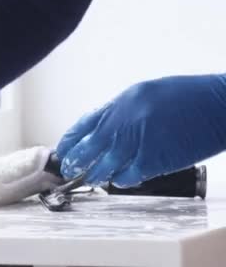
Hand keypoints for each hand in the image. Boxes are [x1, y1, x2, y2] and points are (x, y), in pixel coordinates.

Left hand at [56, 74, 225, 186]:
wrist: (219, 103)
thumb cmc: (189, 97)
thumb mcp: (147, 94)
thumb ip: (124, 111)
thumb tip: (105, 130)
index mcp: (122, 101)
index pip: (86, 123)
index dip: (71, 139)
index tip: (63, 149)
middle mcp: (125, 120)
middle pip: (89, 147)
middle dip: (76, 161)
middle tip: (69, 169)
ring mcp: (138, 141)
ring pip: (105, 165)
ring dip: (97, 174)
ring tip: (93, 178)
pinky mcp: (155, 159)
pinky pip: (130, 176)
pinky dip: (123, 180)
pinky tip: (121, 180)